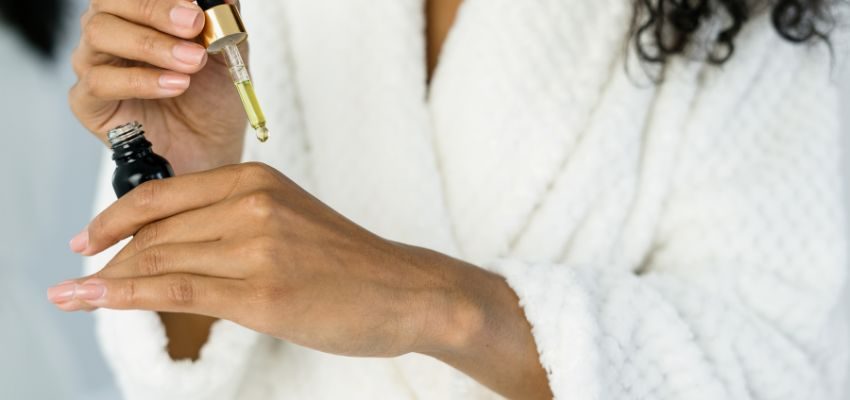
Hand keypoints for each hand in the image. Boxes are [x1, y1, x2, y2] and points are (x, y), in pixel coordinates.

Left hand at [49, 163, 466, 355]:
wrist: (406, 290)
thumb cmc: (348, 263)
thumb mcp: (289, 220)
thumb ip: (235, 221)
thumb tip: (173, 244)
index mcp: (257, 179)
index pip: (164, 195)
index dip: (115, 217)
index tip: (86, 238)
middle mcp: (253, 204)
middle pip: (156, 230)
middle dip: (110, 257)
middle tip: (80, 278)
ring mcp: (257, 248)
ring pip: (159, 260)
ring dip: (107, 279)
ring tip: (73, 295)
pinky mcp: (262, 294)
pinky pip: (175, 289)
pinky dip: (122, 295)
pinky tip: (89, 299)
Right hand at [70, 0, 245, 172]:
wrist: (211, 146)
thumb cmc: (211, 97)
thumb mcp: (226, 52)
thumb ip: (222, 19)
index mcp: (135, 14)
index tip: (196, 7)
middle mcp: (108, 32)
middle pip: (109, 3)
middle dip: (155, 11)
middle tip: (194, 25)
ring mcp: (93, 65)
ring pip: (100, 34)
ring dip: (151, 45)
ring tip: (191, 62)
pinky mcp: (87, 102)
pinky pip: (100, 82)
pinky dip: (141, 81)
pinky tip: (175, 85)